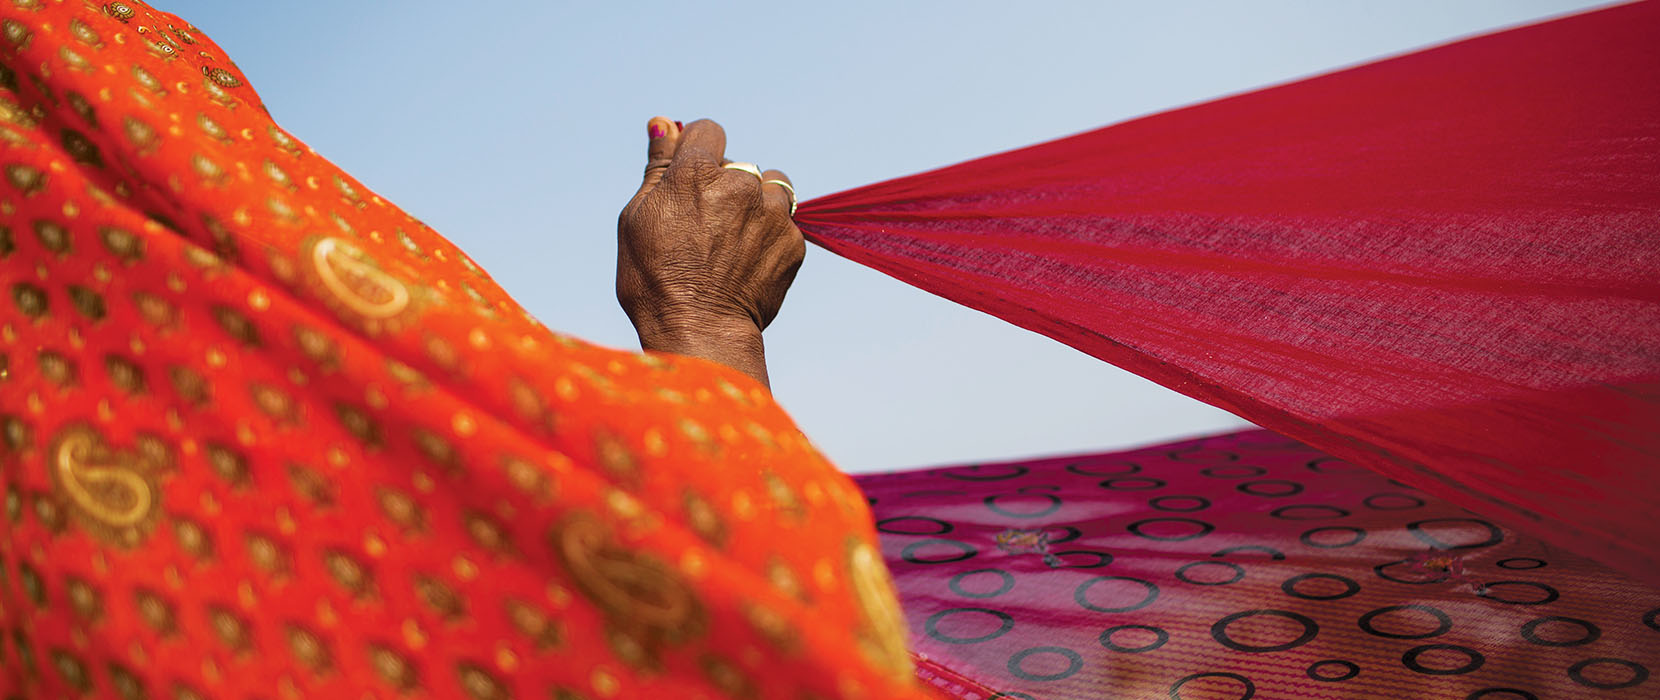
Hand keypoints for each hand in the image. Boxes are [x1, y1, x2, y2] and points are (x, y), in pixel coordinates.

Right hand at [617, 117, 804, 386]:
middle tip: (705, 228)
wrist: (699, 333)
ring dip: (757, 206)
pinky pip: (784, 225)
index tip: (691, 176)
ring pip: (771, 189)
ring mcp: (771, 213)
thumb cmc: (654, 280)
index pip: (708, 131)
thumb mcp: (638, 218)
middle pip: (739, 166)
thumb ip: (657, 167)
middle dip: (725, 186)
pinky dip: (770, 238)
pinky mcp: (793, 242)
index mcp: (696, 173)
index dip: (698, 151)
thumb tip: (663, 122)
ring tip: (733, 242)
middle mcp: (740, 184)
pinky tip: (747, 264)